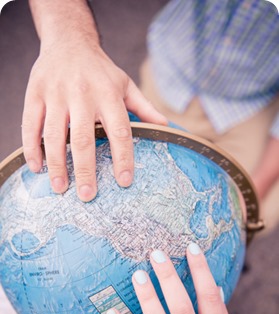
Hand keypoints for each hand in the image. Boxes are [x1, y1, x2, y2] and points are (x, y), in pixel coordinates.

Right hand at [22, 1, 166, 201]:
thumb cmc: (101, 71)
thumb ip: (144, 107)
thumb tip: (166, 126)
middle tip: (87, 195)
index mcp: (109, 95)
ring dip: (56, 164)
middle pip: (83, 138)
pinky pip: (30, 125)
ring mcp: (56, 94)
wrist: (69, 41)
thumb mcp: (126, 84)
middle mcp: (82, 95)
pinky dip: (32, 148)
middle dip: (85, 170)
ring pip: (54, 135)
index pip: (119, 131)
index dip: (123, 158)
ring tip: (60, 188)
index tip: (124, 181)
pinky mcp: (35, 94)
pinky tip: (37, 167)